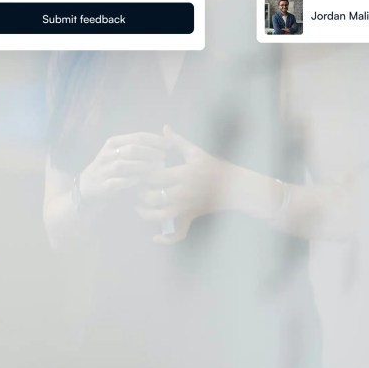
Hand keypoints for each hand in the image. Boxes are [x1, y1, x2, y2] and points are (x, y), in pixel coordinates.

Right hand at [79, 132, 166, 204]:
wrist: (87, 189)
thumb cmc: (111, 169)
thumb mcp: (121, 154)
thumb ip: (139, 147)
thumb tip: (168, 138)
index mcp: (113, 143)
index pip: (138, 136)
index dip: (156, 140)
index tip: (170, 145)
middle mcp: (107, 154)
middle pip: (132, 149)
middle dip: (151, 153)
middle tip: (164, 158)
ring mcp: (103, 170)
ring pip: (124, 165)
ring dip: (143, 166)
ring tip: (157, 169)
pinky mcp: (102, 186)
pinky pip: (117, 182)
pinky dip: (131, 181)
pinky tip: (141, 180)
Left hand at [135, 125, 226, 243]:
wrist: (233, 185)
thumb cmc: (213, 166)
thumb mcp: (196, 152)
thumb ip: (177, 141)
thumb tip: (164, 128)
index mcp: (183, 174)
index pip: (154, 176)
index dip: (141, 175)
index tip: (136, 172)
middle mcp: (182, 192)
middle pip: (152, 197)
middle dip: (140, 194)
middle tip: (135, 188)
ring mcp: (186, 207)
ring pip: (159, 216)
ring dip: (145, 214)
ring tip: (139, 207)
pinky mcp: (190, 217)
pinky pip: (178, 233)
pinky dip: (166, 239)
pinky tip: (155, 237)